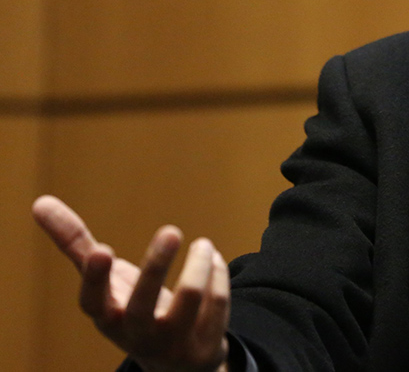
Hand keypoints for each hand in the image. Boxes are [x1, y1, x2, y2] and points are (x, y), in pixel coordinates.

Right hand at [32, 195, 230, 371]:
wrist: (172, 363)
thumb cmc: (130, 309)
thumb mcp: (103, 282)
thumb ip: (75, 243)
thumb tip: (40, 202)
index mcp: (107, 316)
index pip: (93, 302)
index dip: (95, 278)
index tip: (102, 249)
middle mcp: (137, 333)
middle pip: (144, 304)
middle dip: (157, 265)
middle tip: (171, 231)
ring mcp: (172, 342)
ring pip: (189, 300)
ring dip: (199, 265)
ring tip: (202, 244)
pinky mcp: (205, 345)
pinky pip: (217, 304)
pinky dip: (218, 275)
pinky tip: (213, 261)